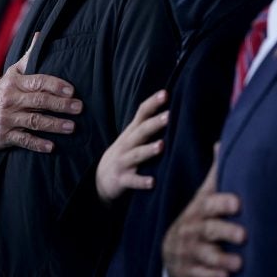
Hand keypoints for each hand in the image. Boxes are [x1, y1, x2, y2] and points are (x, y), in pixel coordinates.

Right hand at [0, 37, 82, 152]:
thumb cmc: (4, 93)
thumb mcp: (13, 74)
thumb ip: (29, 58)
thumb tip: (41, 34)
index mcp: (15, 82)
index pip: (37, 81)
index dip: (55, 85)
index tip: (72, 90)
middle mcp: (10, 99)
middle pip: (38, 101)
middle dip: (60, 105)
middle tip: (79, 108)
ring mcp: (7, 118)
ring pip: (34, 121)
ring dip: (54, 124)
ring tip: (72, 127)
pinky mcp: (4, 135)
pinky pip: (23, 140)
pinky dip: (37, 144)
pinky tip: (51, 147)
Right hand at [96, 90, 169, 204]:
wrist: (100, 178)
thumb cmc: (126, 152)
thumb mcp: (133, 136)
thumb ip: (149, 123)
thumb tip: (175, 107)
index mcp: (133, 131)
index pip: (142, 113)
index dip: (153, 103)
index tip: (166, 93)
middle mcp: (127, 144)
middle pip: (141, 132)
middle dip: (155, 124)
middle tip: (169, 116)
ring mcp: (123, 162)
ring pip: (136, 155)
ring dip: (149, 150)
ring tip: (162, 146)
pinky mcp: (122, 180)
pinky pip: (132, 181)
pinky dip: (142, 181)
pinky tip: (153, 182)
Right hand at [162, 147, 245, 276]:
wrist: (172, 252)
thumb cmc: (198, 218)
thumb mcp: (204, 196)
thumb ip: (215, 173)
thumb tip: (222, 141)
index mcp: (201, 209)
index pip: (211, 203)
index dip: (223, 202)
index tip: (238, 203)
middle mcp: (194, 229)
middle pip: (209, 229)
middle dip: (226, 231)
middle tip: (244, 235)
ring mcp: (190, 250)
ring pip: (205, 254)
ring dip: (222, 258)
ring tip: (239, 263)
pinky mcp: (189, 271)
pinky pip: (199, 275)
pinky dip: (212, 276)